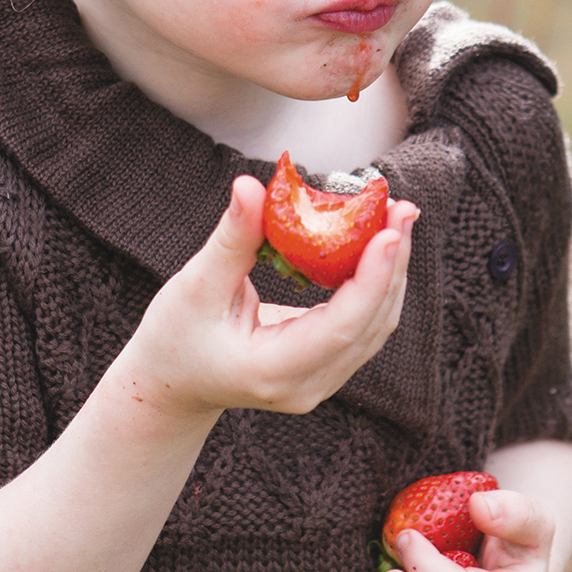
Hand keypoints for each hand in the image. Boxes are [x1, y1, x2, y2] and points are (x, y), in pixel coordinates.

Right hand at [122, 174, 417, 418]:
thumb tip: (252, 185)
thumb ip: (232, 238)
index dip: (370, 279)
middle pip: (370, 325)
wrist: (171, 384)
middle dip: (391, 263)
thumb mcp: (195, 285)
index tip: (387, 232)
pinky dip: (375, 283)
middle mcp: (307, 385)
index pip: (339, 327)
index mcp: (273, 371)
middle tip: (400, 208)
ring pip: (375, 326)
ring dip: (390, 270)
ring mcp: (321, 382)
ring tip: (396, 216)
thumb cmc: (174, 337)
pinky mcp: (325, 366)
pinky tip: (378, 243)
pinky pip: (364, 325)